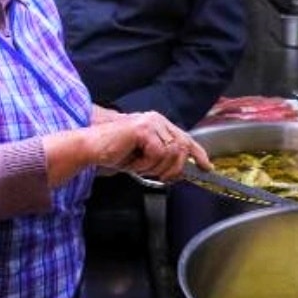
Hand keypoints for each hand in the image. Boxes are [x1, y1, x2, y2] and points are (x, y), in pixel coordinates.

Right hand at [94, 111, 211, 180]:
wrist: (91, 148)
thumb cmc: (113, 152)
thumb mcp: (144, 157)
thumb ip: (163, 158)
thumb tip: (181, 171)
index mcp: (158, 124)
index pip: (185, 138)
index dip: (199, 154)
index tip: (207, 167)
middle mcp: (157, 119)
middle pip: (182, 147)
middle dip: (174, 168)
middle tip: (161, 178)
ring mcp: (150, 122)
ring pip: (171, 153)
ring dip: (155, 168)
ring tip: (139, 167)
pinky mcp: (143, 129)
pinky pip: (157, 154)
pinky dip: (145, 165)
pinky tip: (133, 163)